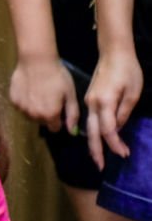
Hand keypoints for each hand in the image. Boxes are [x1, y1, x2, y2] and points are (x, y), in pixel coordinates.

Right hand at [8, 53, 78, 133]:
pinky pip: (21, 107)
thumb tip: (72, 131)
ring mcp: (22, 108)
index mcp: (50, 115)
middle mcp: (34, 115)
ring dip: (35, 109)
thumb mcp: (70, 94)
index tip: (59, 109)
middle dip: (47, 115)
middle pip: (42, 122)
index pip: (54, 128)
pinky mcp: (13, 99)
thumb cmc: (57, 76)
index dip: (59, 120)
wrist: (36, 60)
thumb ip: (72, 115)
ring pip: (30, 115)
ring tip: (39, 94)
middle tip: (50, 99)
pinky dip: (26, 102)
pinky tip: (30, 90)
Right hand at [85, 48, 143, 168]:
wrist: (114, 53)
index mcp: (104, 102)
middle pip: (92, 131)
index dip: (115, 144)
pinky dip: (93, 132)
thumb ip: (124, 112)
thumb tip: (117, 128)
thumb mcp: (132, 93)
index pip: (108, 129)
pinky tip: (97, 139)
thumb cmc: (127, 71)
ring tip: (97, 157)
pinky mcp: (89, 99)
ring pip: (89, 126)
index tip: (124, 154)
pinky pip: (90, 119)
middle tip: (100, 166)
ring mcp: (88, 101)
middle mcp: (92, 104)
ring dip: (93, 143)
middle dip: (96, 150)